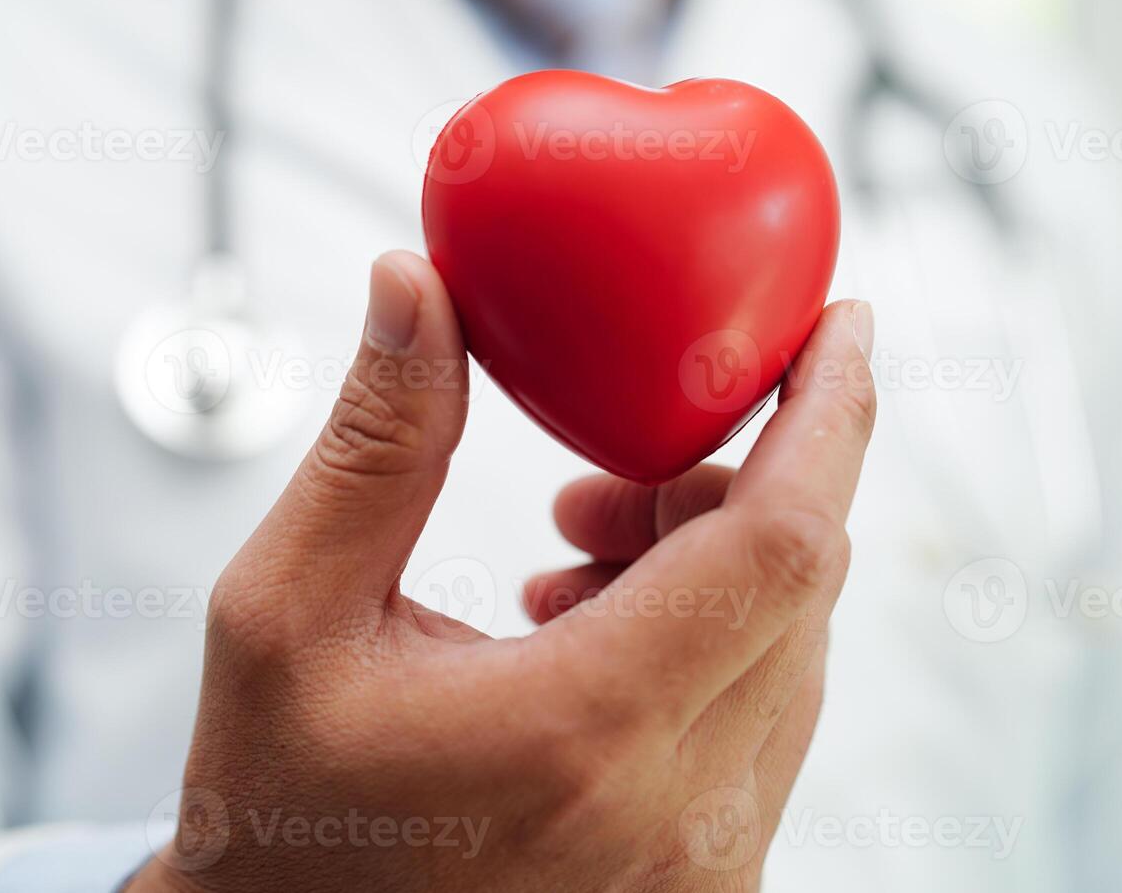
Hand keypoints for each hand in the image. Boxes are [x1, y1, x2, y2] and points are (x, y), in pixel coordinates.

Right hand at [128, 252, 875, 892]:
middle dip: (730, 478)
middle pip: (795, 583)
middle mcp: (679, 812)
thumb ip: (374, 445)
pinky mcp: (706, 881)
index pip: (781, 544)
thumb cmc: (277, 815)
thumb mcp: (285, 613)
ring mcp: (706, 864)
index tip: (843, 323)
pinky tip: (591, 628)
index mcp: (583, 733)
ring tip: (575, 548)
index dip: (831, 415)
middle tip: (619, 455)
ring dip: (710, 559)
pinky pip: (765, 719)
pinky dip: (708, 637)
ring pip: (789, 649)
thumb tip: (419, 288)